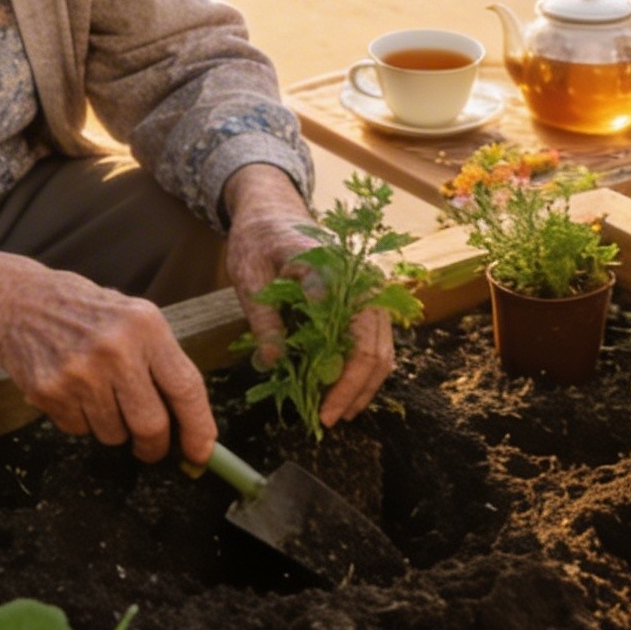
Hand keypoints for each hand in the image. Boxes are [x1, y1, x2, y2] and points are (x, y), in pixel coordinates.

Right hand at [0, 251, 215, 464]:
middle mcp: (115, 348)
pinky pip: (80, 430)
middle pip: (151, 425)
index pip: (186, 388)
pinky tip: (72, 390)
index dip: (198, 428)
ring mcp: (79, 372)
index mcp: (145, 325)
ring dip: (113, 428)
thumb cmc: (85, 312)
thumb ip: (160, 362)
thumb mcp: (131, 316)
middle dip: (154, 446)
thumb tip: (188, 424)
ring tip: (98, 393)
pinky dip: (81, 421)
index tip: (201, 452)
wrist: (18, 302)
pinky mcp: (49, 391)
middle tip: (150, 447)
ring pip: (114, 434)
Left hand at [224, 169, 394, 429]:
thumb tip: (274, 364)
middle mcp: (361, 278)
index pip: (353, 336)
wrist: (271, 209)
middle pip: (376, 346)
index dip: (342, 381)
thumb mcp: (248, 275)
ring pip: (382, 346)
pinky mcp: (365, 294)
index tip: (320, 412)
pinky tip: (342, 386)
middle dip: (356, 390)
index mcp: (333, 270)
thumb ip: (264, 319)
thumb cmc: (257, 239)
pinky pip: (374, 337)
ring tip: (338, 411)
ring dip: (364, 383)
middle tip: (329, 420)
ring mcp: (368, 285)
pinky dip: (363, 366)